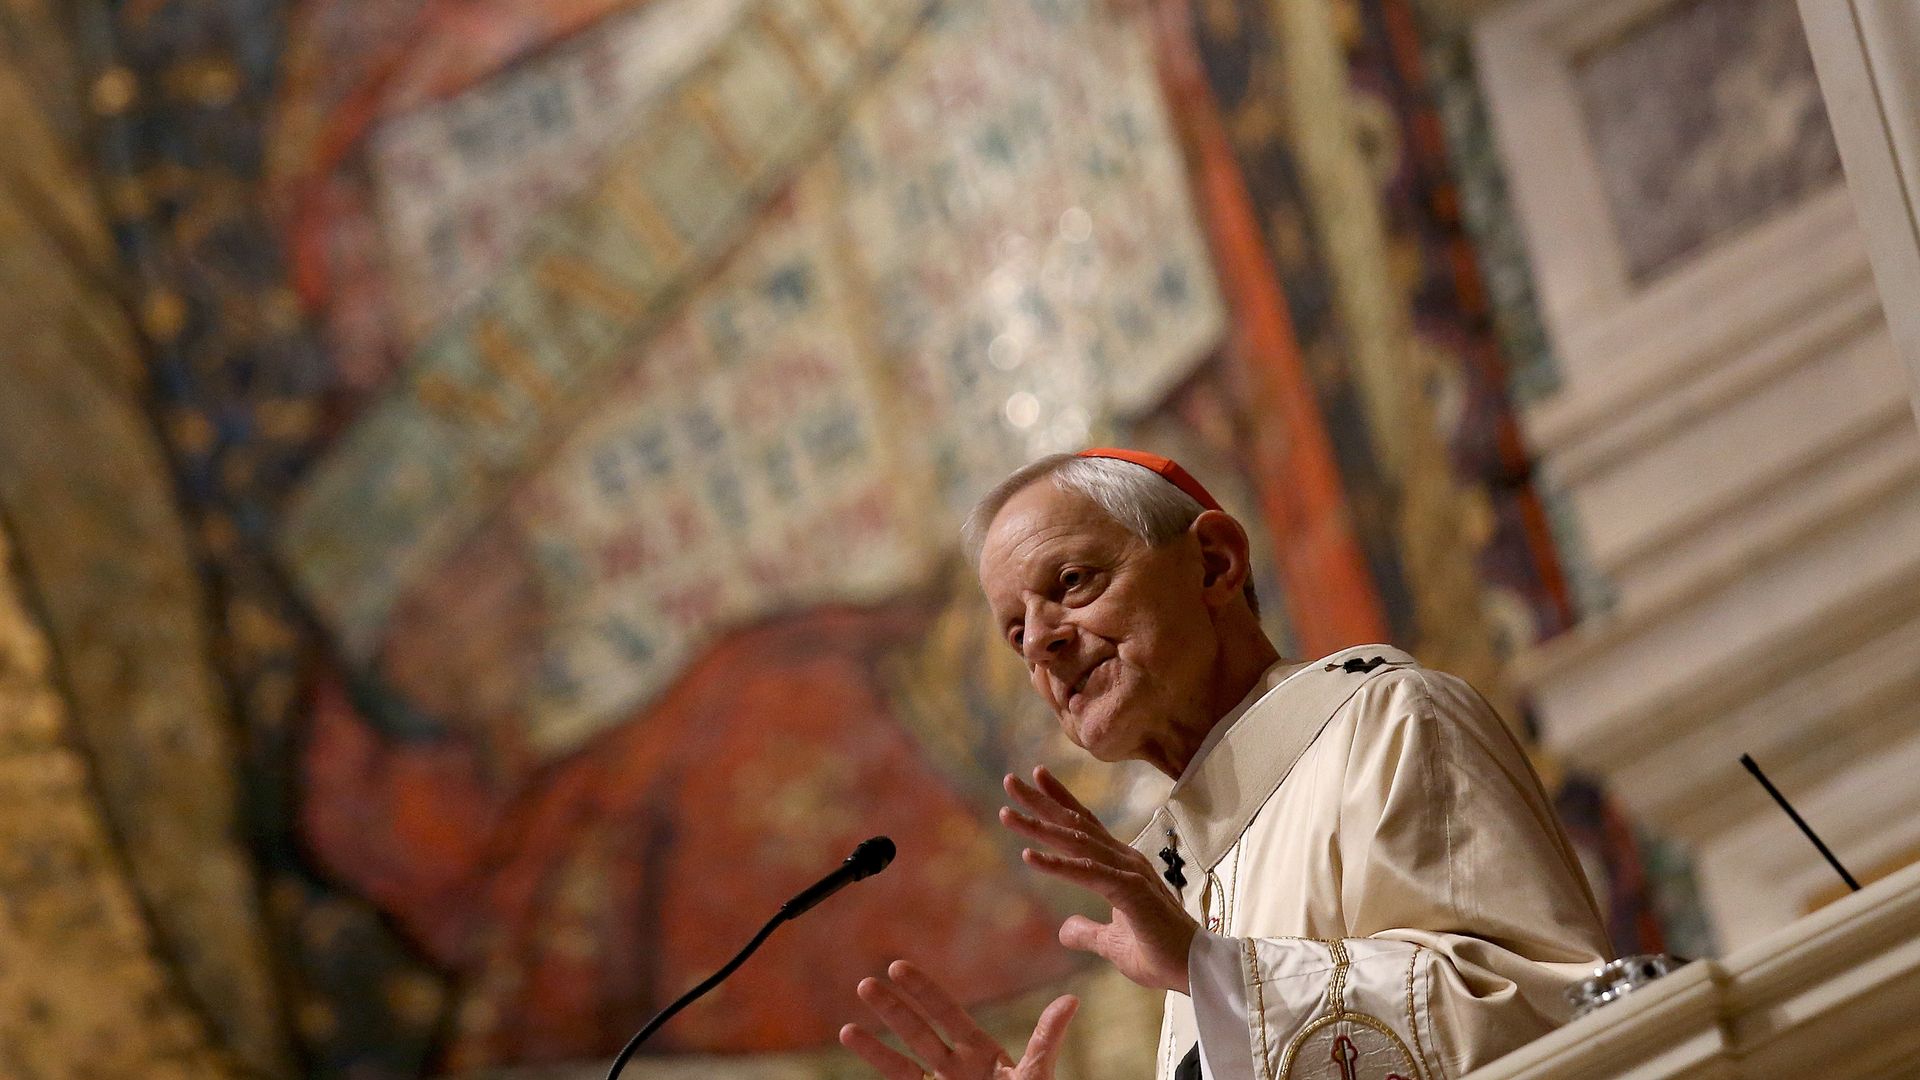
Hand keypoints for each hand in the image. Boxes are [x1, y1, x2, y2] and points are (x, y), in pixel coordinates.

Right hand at [839, 960, 1078, 1079]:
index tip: (897, 967)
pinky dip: (879, 1071)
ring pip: (902, 1066)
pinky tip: (860, 1055)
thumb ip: (1045, 1041)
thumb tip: (1071, 1000)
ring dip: (875, 1048)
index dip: (922, 991)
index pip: (946, 1014)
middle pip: (917, 1034)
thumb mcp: (1036, 1077)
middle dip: (892, 1010)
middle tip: (865, 984)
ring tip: (845, 1030)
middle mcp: (955, 1069)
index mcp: (980, 1053)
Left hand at [1000, 766, 1198, 993]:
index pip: (1086, 827)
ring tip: (1006, 814)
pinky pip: (1087, 874)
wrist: (1197, 972)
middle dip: (1041, 802)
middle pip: (1076, 825)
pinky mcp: (1130, 892)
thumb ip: (1088, 932)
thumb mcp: (1112, 944)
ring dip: (1039, 827)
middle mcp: (1124, 861)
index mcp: (1121, 867)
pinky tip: (1028, 857)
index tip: (1035, 778)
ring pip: (1076, 844)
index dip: (1060, 802)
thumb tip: (1063, 929)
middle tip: (1009, 781)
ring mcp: (1128, 873)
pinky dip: (1057, 865)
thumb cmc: (1160, 954)